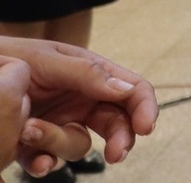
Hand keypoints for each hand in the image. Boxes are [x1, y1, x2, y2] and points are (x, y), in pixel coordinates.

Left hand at [0, 38, 156, 169]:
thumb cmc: (10, 56)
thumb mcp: (48, 59)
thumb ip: (88, 74)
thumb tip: (127, 89)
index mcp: (93, 75)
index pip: (132, 91)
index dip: (145, 108)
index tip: (146, 127)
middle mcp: (81, 101)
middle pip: (116, 123)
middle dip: (120, 139)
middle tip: (115, 154)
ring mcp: (60, 124)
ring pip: (79, 145)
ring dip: (57, 143)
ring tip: (28, 130)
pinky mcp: (35, 145)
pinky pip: (49, 161)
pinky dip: (44, 163)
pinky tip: (35, 161)